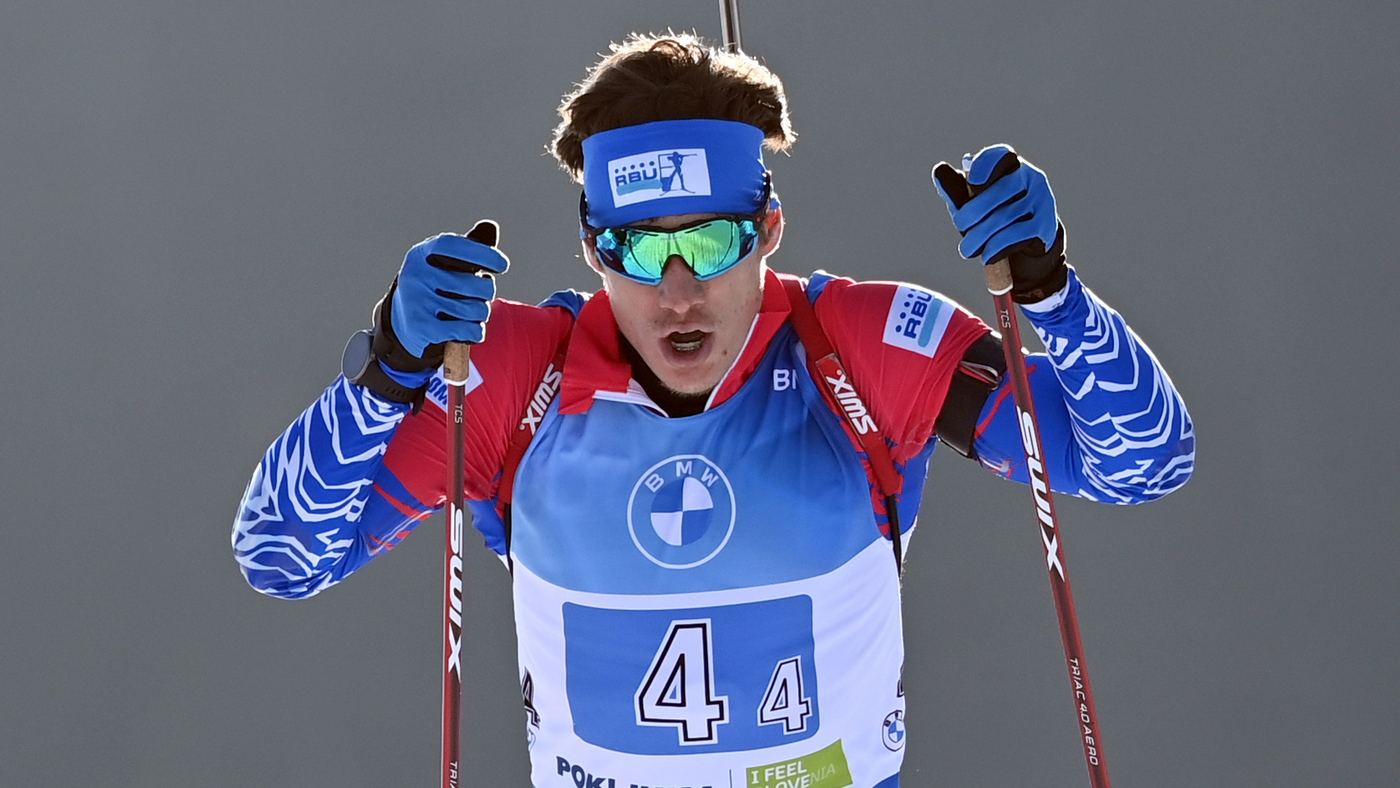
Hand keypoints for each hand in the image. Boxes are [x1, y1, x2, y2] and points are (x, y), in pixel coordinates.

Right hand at [379, 220, 509, 371]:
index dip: (484, 254)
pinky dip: (476, 332)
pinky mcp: (423, 328)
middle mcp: (416, 274)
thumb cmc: (436, 286)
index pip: (456, 246)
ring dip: (481, 314)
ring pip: (477, 310)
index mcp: (422, 253)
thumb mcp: (447, 263)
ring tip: (468, 312)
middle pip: (478, 285)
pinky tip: (467, 330)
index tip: (503, 265)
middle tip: (477, 295)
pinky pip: (470, 330)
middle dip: (486, 293)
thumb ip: (470, 247)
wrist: (404, 323)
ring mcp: (418, 301)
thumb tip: (490, 226)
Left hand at [932, 144, 1067, 302]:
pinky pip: (1017, 234)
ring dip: (981, 236)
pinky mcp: (1045, 225)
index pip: (1000, 156)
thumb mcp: (973, 200)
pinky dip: (997, 247)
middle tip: (960, 226)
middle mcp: (1031, 177)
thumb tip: (939, 171)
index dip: (985, 165)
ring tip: (967, 249)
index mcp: (1011, 163)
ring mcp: (1042, 200)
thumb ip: (956, 188)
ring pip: (1005, 217)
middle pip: (1001, 190)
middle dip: (974, 211)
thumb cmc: (994, 212)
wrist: (1029, 239)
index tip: (972, 179)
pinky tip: (986, 256)